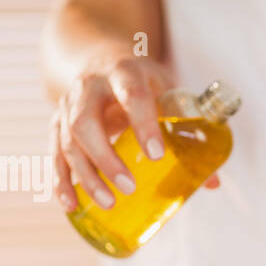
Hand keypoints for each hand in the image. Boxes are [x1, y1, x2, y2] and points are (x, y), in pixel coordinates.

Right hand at [49, 55, 220, 213]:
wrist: (100, 60)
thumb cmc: (142, 83)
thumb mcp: (167, 93)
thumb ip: (188, 131)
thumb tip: (211, 181)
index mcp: (123, 71)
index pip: (132, 94)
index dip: (143, 124)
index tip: (156, 155)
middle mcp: (89, 86)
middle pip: (86, 122)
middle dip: (106, 158)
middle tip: (129, 187)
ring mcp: (67, 105)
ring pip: (68, 141)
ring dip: (87, 176)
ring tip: (109, 202)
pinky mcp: (57, 124)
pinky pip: (54, 154)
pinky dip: (61, 181)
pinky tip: (71, 205)